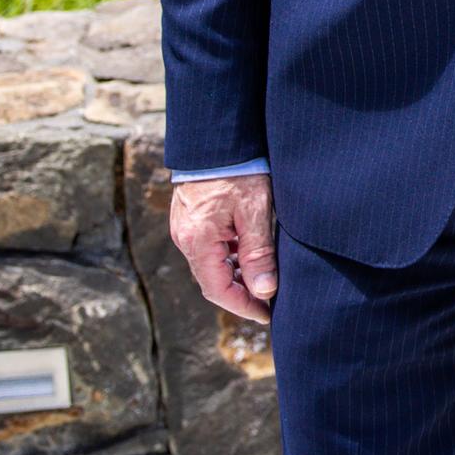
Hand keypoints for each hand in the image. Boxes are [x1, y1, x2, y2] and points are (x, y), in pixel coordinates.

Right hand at [168, 174, 278, 324]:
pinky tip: (249, 253)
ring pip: (211, 264)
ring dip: (235, 275)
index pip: (218, 290)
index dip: (243, 306)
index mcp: (198, 242)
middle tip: (269, 301)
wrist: (217, 139)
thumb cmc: (239, 171)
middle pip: (212, 280)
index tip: (267, 314)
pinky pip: (209, 248)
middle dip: (240, 294)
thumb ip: (258, 252)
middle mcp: (186, 239)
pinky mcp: (190, 219)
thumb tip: (264, 291)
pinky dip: (228, 257)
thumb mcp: (255, 211)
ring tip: (264, 279)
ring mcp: (185, 229)